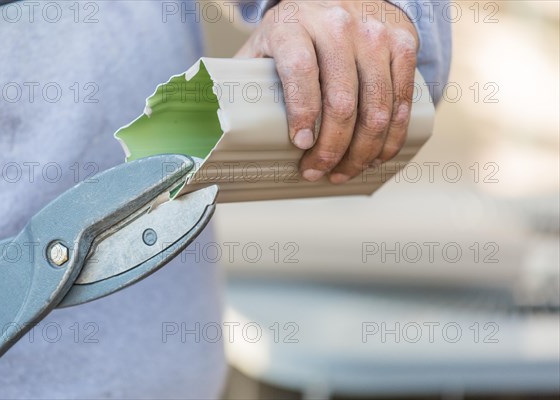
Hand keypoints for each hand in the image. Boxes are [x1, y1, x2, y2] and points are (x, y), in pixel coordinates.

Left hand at [236, 0, 418, 182]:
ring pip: (377, 107)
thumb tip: (225, 125)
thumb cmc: (296, 30)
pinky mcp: (402, 43)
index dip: (302, 113)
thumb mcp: (265, 43)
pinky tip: (375, 155)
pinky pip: (402, 99)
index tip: (301, 145)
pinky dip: (391, 136)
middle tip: (317, 172)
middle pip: (342, 99)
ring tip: (344, 172)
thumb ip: (248, 77)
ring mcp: (375, 33)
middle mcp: (338, 25)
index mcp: (294, 24)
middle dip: (331, 148)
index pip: (301, 70)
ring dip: (362, 151)